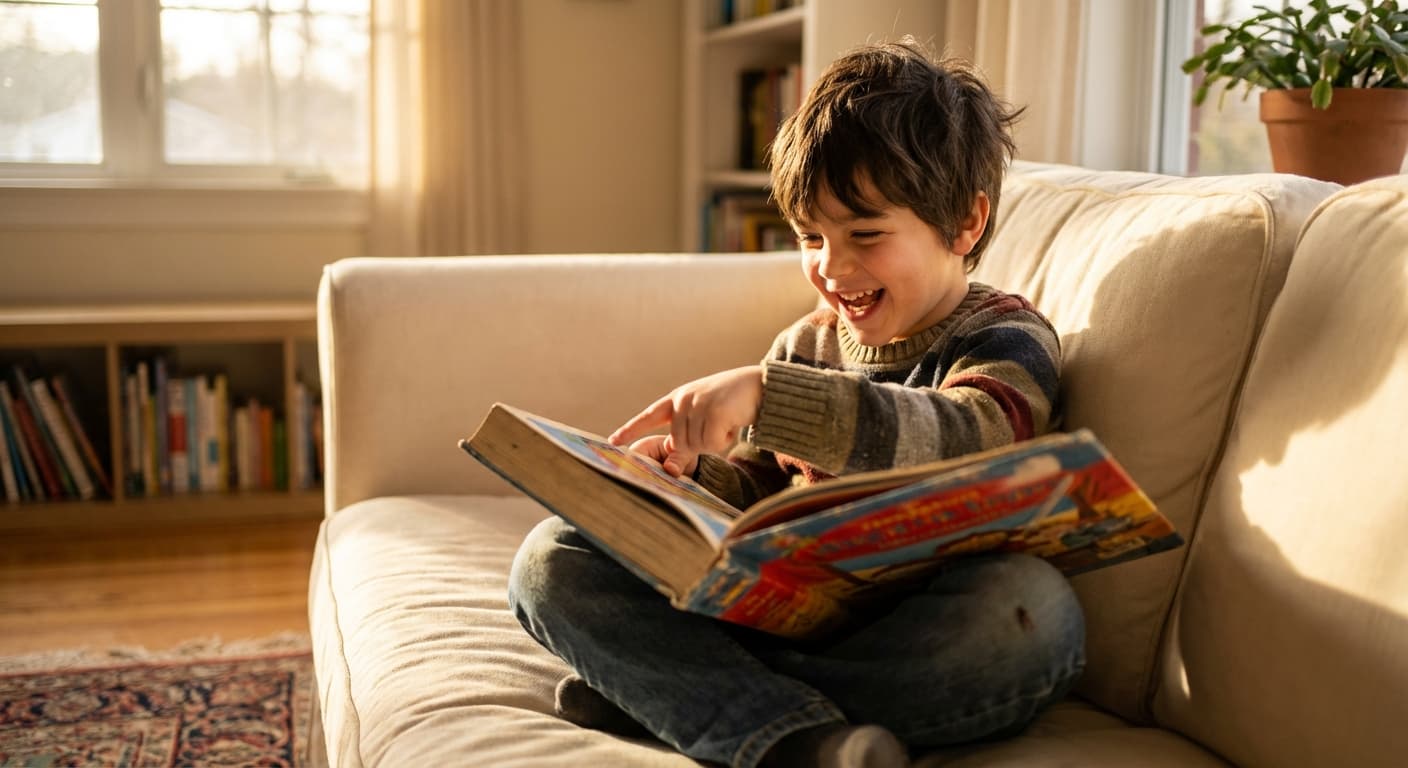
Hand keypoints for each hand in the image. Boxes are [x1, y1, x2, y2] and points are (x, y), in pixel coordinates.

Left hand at [610, 366, 762, 476]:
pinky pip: (713, 443)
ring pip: (697, 445)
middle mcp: (683, 399)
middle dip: (701, 445)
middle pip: (680, 443)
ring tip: (726, 423)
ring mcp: (698, 403)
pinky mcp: (714, 411)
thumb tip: (670, 466)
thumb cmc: (731, 405)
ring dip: (715, 442)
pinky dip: (726, 440)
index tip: (613, 441)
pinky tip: (733, 423)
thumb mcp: (704, 421)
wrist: (759, 386)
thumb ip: (685, 439)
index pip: (649, 416)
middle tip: (717, 429)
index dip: (631, 429)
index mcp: (677, 399)